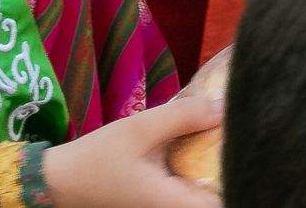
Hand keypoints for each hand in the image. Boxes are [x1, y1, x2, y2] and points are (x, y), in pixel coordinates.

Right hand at [41, 95, 222, 207]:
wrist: (57, 182)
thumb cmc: (96, 159)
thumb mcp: (139, 130)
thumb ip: (182, 116)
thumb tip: (224, 108)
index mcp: (171, 203)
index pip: (223, 201)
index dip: (240, 177)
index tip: (248, 148)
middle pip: (218, 194)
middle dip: (229, 166)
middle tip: (238, 135)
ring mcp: (165, 206)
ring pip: (204, 190)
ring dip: (214, 167)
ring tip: (225, 136)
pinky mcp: (160, 199)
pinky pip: (189, 187)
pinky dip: (198, 169)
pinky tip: (201, 144)